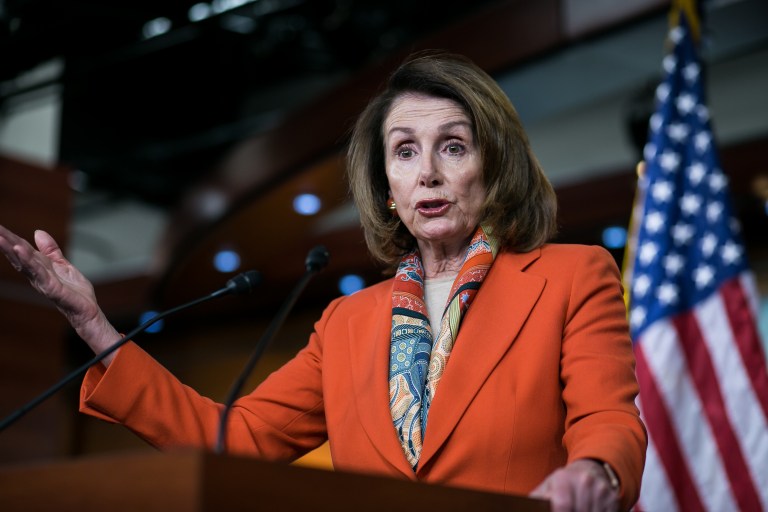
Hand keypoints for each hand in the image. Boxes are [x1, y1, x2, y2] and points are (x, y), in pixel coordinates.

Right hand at [0, 225, 119, 359]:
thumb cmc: (75, 291)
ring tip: (1, 238)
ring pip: (25, 264)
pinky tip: (20, 250)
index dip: (11, 238)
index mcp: (40, 267)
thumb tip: (37, 232)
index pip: (23, 250)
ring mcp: (43, 281)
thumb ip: (51, 250)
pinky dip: (29, 261)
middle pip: (19, 256)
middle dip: (6, 243)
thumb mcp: (63, 264)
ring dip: (12, 250)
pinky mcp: (52, 288)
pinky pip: (39, 272)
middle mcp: (37, 275)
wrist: (88, 310)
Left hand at [530, 459, 618, 511]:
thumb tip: (530, 507)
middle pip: (580, 511)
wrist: (587, 471)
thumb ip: (539, 499)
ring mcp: (600, 489)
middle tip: (570, 511)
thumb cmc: (561, 485)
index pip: (563, 505)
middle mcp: (584, 481)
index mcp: (563, 478)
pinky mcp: (612, 498)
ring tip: (577, 510)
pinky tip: (590, 510)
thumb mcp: (547, 488)